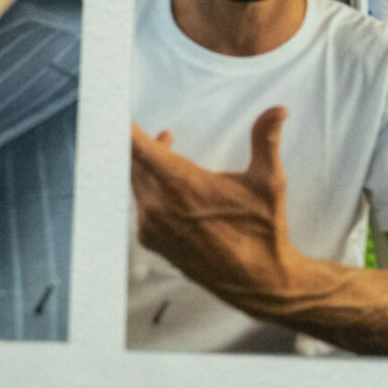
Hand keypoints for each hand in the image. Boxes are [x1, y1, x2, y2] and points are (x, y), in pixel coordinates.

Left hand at [130, 108, 304, 315]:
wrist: (256, 280)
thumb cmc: (264, 231)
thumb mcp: (269, 181)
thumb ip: (266, 139)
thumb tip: (279, 109)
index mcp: (182, 184)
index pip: (135, 146)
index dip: (120, 125)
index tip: (109, 107)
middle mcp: (158, 205)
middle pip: (132, 161)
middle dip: (143, 142)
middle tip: (162, 133)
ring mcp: (150, 225)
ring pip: (136, 182)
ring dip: (148, 165)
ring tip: (168, 149)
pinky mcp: (150, 240)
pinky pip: (140, 204)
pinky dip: (150, 190)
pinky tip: (170, 190)